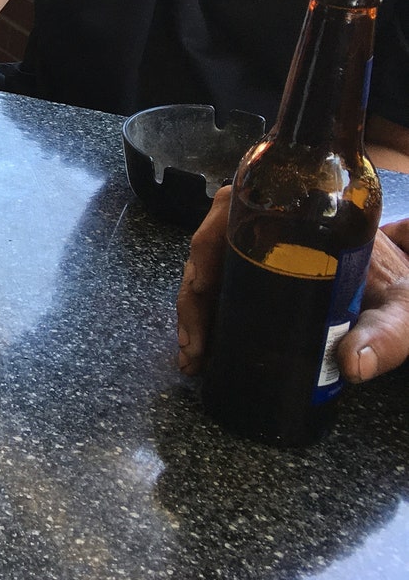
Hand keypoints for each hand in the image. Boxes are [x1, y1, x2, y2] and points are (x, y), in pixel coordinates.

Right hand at [177, 193, 408, 383]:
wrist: (404, 288)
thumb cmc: (401, 287)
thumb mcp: (400, 308)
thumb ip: (386, 334)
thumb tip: (352, 365)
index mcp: (293, 214)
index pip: (227, 219)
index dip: (204, 258)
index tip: (203, 298)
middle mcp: (267, 225)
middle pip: (208, 250)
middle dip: (192, 301)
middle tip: (195, 349)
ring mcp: (258, 249)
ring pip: (208, 270)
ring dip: (193, 313)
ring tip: (195, 358)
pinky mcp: (257, 272)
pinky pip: (220, 285)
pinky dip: (205, 315)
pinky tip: (204, 349)